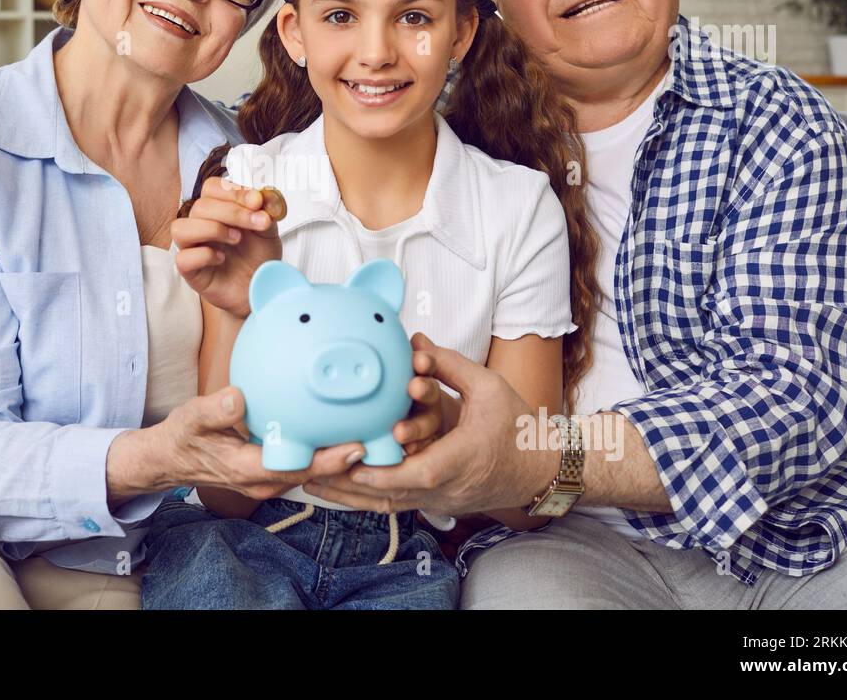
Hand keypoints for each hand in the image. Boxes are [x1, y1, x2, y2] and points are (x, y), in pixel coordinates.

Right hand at [142, 384, 364, 500]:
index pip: (297, 468)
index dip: (329, 462)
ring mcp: (267, 479)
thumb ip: (213, 410)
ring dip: (339, 460)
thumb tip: (237, 397)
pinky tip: (339, 428)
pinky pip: (302, 463)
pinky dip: (323, 452)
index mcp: (247, 469)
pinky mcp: (269, 471)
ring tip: (374, 435)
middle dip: (347, 463)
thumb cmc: (182, 436)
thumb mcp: (190, 418)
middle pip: (315, 474)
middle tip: (382, 441)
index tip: (357, 446)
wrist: (169, 459)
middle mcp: (263, 480)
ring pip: (311, 472)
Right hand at [171, 176, 281, 317]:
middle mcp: (201, 225)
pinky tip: (222, 259)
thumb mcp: (268, 229)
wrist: (262, 288)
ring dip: (212, 229)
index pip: (211, 188)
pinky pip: (183, 258)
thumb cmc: (259, 257)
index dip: (233, 191)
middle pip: (200, 206)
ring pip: (180, 228)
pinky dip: (205, 255)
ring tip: (237, 239)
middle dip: (233, 212)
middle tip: (258, 223)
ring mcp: (193, 248)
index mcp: (218, 210)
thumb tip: (260, 197)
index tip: (257, 202)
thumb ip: (265, 210)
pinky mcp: (191, 272)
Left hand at [301, 333, 558, 514]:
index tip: (336, 457)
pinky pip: (394, 505)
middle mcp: (440, 491)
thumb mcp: (488, 387)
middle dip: (342, 487)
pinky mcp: (436, 505)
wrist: (542, 468)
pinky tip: (339, 491)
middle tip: (305, 473)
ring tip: (310, 484)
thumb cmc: (518, 426)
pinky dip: (365, 499)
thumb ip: (450, 365)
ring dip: (347, 498)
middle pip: (382, 496)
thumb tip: (418, 341)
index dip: (367, 470)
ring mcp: (437, 503)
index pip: (402, 474)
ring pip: (384, 506)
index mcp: (452, 463)